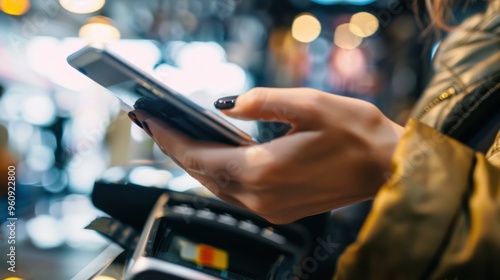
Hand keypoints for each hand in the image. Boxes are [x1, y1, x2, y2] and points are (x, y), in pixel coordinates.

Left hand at [131, 87, 403, 223]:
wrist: (387, 168)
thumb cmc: (356, 134)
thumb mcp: (310, 104)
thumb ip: (261, 103)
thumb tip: (225, 105)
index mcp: (263, 171)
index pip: (200, 156)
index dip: (170, 137)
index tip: (149, 119)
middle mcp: (261, 197)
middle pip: (202, 173)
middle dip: (175, 148)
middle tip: (154, 124)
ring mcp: (269, 209)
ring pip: (216, 186)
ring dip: (193, 162)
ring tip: (175, 137)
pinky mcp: (279, 210)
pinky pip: (234, 193)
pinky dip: (216, 173)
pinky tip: (212, 156)